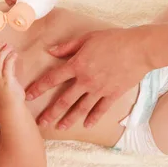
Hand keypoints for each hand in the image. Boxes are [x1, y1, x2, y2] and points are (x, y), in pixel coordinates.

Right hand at [0, 42, 24, 102]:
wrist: (11, 107)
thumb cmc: (10, 96)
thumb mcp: (5, 81)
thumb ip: (6, 71)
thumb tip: (9, 60)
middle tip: (4, 43)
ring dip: (4, 52)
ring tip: (10, 47)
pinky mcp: (7, 81)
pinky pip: (7, 66)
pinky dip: (10, 58)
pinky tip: (15, 54)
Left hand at [25, 27, 150, 128]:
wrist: (139, 49)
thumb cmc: (113, 39)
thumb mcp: (87, 38)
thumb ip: (67, 47)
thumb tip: (50, 51)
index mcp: (77, 65)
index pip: (52, 78)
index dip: (39, 88)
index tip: (28, 96)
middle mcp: (85, 80)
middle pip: (64, 100)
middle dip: (51, 112)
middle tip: (41, 122)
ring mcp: (99, 90)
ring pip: (80, 108)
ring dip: (69, 119)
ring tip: (60, 128)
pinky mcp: (112, 95)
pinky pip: (100, 110)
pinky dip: (93, 118)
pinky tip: (86, 125)